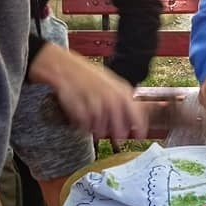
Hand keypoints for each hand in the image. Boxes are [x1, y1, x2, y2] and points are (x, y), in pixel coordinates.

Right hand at [28, 43, 146, 138]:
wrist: (65, 68)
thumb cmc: (89, 77)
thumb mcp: (112, 84)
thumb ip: (124, 100)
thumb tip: (134, 120)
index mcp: (121, 91)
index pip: (136, 114)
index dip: (140, 128)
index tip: (140, 137)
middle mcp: (110, 98)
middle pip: (119, 127)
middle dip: (118, 134)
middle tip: (117, 138)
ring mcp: (95, 104)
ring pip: (101, 129)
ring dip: (99, 130)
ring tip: (96, 123)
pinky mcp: (80, 110)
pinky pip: (85, 127)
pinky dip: (85, 126)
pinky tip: (84, 119)